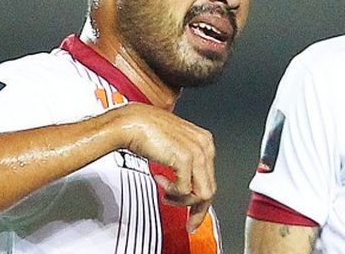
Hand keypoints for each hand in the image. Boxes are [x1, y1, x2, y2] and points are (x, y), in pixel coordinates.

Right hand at [110, 103, 215, 230]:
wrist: (133, 123)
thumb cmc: (147, 132)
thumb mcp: (173, 148)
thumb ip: (184, 164)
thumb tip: (187, 185)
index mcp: (204, 141)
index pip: (211, 177)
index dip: (201, 198)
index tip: (195, 213)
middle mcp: (204, 145)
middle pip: (209, 188)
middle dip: (197, 208)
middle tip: (188, 220)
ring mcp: (197, 151)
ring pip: (202, 193)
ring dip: (182, 200)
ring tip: (167, 193)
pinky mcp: (186, 158)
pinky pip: (185, 190)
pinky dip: (172, 192)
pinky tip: (160, 180)